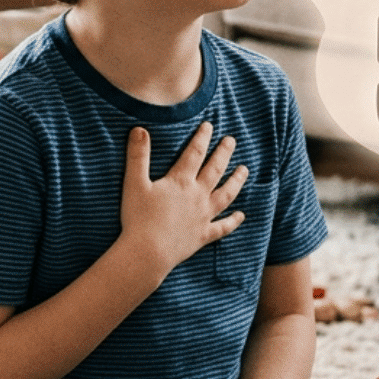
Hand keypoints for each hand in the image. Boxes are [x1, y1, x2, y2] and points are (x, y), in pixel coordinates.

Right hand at [119, 122, 248, 273]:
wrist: (148, 252)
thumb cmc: (138, 218)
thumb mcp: (134, 183)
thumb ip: (138, 156)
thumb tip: (139, 129)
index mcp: (180, 181)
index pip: (195, 153)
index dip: (202, 137)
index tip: (209, 125)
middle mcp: (197, 196)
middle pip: (215, 170)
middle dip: (224, 153)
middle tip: (232, 140)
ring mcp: (203, 216)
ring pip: (226, 195)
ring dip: (236, 181)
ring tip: (244, 170)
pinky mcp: (203, 235)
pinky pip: (222, 227)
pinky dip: (233, 221)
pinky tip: (242, 215)